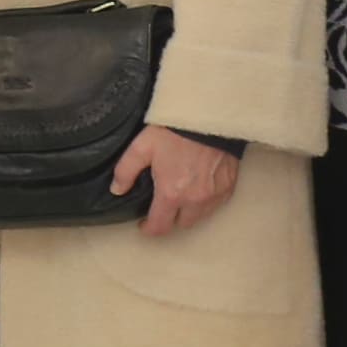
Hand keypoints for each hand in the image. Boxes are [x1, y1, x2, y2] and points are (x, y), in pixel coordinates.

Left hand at [117, 129, 237, 235]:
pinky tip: (199, 187)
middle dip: (170, 219)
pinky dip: (206, 201)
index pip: (160, 227)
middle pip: (181, 224)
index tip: (144, 224)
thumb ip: (126, 171)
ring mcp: (215, 195)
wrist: (209, 117)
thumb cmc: (175, 131)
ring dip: (189, 211)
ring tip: (181, 196)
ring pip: (200, 216)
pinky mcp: (229, 186)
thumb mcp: (142, 147)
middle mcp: (195, 200)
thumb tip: (117, 190)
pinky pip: (216, 203)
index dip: (149, 229)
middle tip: (162, 206)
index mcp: (172, 194)